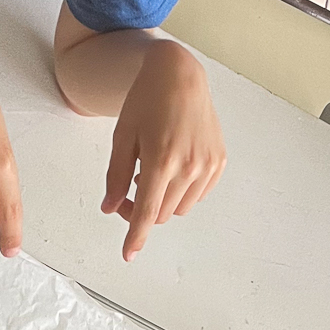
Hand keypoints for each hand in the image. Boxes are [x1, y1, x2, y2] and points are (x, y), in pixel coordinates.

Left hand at [103, 42, 224, 259]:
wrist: (179, 75)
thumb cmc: (147, 100)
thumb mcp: (122, 136)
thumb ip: (116, 176)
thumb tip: (110, 206)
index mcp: (161, 160)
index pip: (147, 212)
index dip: (136, 237)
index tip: (128, 254)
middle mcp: (189, 166)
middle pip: (162, 214)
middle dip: (143, 210)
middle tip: (130, 188)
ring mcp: (207, 165)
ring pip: (180, 208)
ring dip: (164, 200)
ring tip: (152, 171)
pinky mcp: (218, 162)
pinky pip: (197, 194)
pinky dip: (182, 190)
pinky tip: (173, 165)